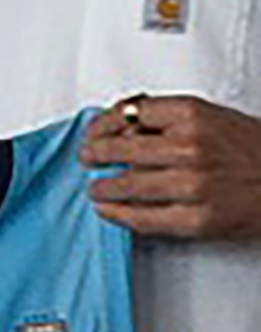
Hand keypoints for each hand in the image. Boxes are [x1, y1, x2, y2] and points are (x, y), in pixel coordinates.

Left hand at [83, 96, 260, 239]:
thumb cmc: (254, 149)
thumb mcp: (211, 116)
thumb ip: (168, 119)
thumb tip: (124, 129)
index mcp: (191, 114)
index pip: (127, 113)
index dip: (102, 124)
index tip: (94, 131)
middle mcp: (189, 147)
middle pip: (121, 148)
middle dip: (96, 154)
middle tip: (88, 158)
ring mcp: (193, 184)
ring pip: (128, 184)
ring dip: (103, 187)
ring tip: (96, 189)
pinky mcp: (199, 218)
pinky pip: (147, 218)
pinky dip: (121, 215)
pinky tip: (110, 211)